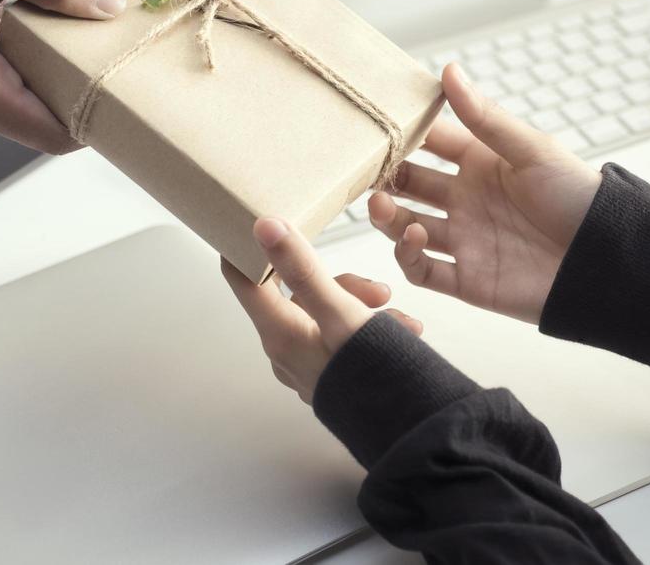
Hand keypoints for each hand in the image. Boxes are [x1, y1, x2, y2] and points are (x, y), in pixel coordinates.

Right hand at [0, 0, 127, 153]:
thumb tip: (112, 5)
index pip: (59, 135)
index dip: (102, 113)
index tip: (133, 81)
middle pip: (49, 118)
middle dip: (84, 81)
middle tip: (114, 38)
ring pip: (30, 100)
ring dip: (56, 66)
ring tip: (74, 23)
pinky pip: (9, 87)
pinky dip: (31, 60)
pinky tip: (39, 24)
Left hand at [223, 218, 422, 404]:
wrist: (408, 430)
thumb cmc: (371, 374)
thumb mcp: (339, 311)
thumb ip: (302, 268)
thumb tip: (263, 226)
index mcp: (279, 333)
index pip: (241, 278)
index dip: (242, 247)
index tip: (254, 219)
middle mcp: (285, 350)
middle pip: (297, 293)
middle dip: (340, 282)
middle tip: (379, 291)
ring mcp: (307, 365)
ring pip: (326, 312)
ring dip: (362, 305)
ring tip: (400, 318)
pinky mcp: (330, 374)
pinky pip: (341, 335)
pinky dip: (369, 326)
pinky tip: (402, 331)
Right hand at [369, 64, 601, 323]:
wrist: (605, 259)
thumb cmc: (578, 197)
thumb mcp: (531, 151)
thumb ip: (485, 118)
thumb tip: (449, 71)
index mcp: (480, 162)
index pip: (429, 143)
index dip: (403, 133)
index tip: (375, 123)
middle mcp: (466, 199)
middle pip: (408, 185)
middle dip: (384, 178)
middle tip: (363, 170)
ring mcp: (464, 239)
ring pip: (405, 226)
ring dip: (386, 216)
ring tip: (380, 203)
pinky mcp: (467, 279)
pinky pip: (422, 270)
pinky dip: (407, 255)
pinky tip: (412, 237)